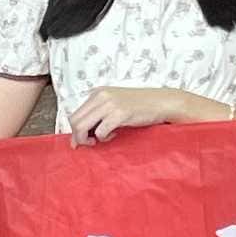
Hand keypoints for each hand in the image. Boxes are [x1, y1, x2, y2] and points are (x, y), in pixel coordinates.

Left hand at [64, 85, 197, 145]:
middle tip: (88, 143)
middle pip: (74, 120)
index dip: (74, 130)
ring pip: (82, 126)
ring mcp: (109, 104)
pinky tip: (114, 135)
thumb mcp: (114, 104)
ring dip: (87, 139)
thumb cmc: (140, 106)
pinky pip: (100, 131)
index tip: (78, 141)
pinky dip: (103, 138)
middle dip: (77, 136)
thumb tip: (80, 134)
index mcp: (98, 93)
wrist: (161, 102)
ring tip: (99, 140)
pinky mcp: (119, 114)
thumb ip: (98, 114)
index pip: (74, 113)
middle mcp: (100, 96)